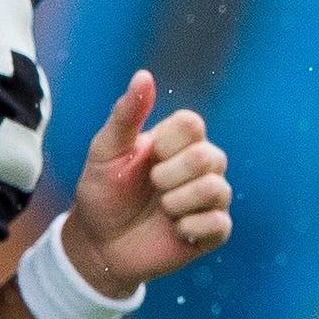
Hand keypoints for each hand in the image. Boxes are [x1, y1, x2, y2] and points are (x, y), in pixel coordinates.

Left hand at [65, 69, 233, 295]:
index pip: (193, 124)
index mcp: (178, 142)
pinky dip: (190, 227)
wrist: (99, 243)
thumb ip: (126, 114)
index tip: (147, 157)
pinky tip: (174, 230)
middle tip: (152, 187)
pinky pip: (219, 223)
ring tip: (162, 210)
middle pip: (208, 157)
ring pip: (216, 189)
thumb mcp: (106, 151)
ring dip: (177, 202)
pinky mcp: (213, 231)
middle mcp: (200, 167)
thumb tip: (144, 75)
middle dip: (170, 176)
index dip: (168, 143)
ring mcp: (209, 199)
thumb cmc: (102, 193)